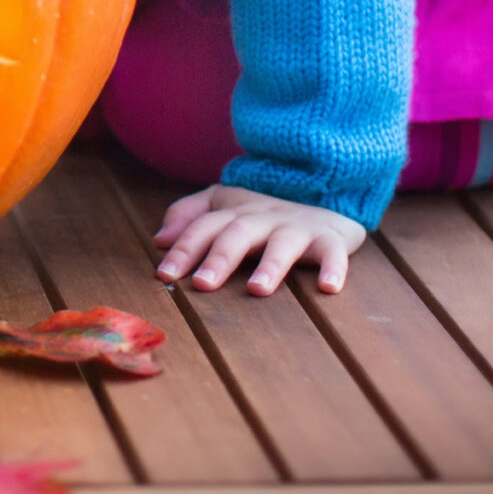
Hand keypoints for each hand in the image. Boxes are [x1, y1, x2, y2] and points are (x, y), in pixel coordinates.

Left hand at [152, 184, 365, 294]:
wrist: (324, 204)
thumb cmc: (264, 217)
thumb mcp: (224, 207)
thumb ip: (189, 217)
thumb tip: (159, 240)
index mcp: (235, 212)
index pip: (205, 227)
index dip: (184, 248)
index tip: (164, 274)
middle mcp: (264, 217)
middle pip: (239, 232)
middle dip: (220, 257)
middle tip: (203, 284)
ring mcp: (298, 227)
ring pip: (283, 243)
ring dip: (270, 264)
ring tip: (258, 289)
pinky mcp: (331, 239)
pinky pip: (333, 252)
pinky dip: (333, 268)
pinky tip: (328, 288)